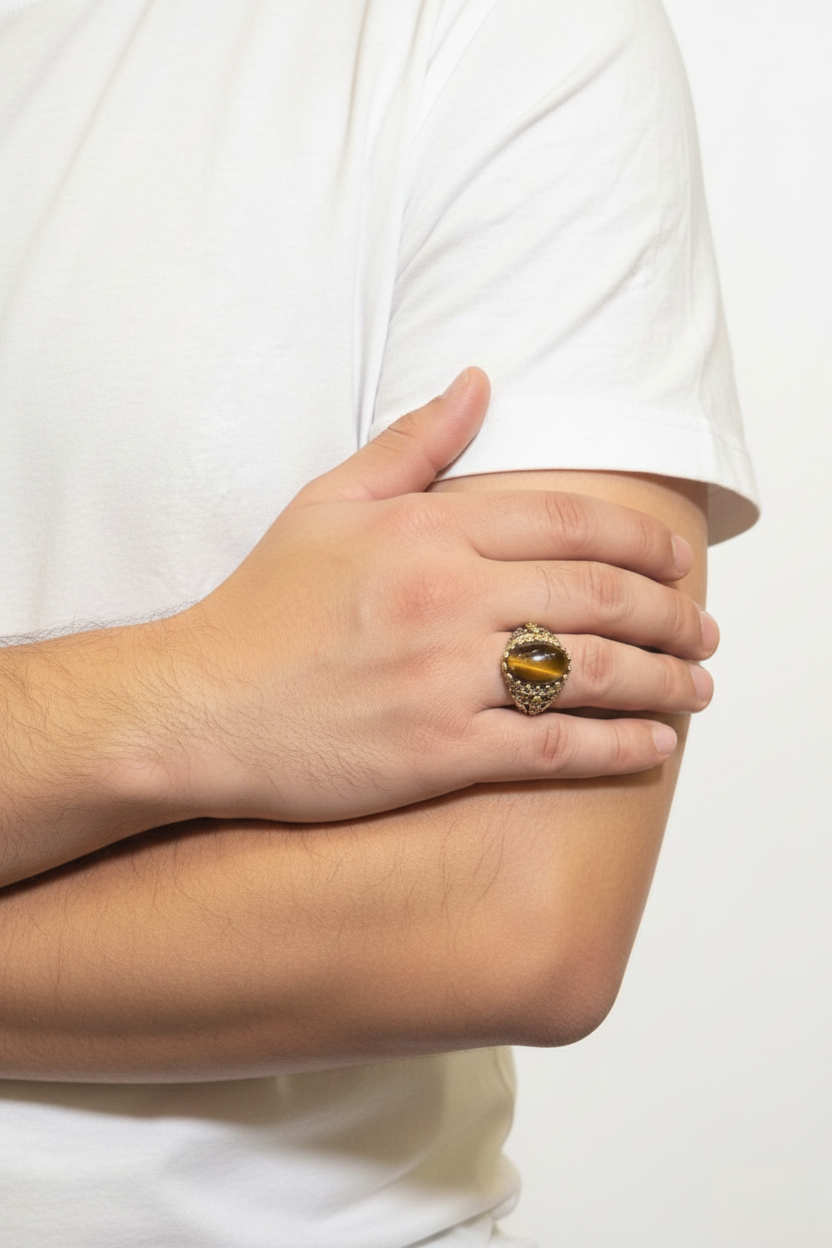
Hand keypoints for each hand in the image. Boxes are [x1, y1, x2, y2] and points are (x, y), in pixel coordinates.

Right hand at [165, 369, 715, 823]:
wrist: (198, 706)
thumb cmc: (262, 609)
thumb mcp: (327, 504)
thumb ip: (413, 443)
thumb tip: (480, 381)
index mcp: (428, 531)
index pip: (570, 522)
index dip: (642, 542)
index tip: (677, 562)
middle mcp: (449, 598)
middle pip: (599, 595)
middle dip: (672, 613)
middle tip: (702, 628)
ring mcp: (448, 677)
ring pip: (592, 671)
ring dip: (663, 679)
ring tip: (695, 685)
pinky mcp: (441, 751)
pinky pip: (554, 746)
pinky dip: (618, 746)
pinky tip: (653, 745)